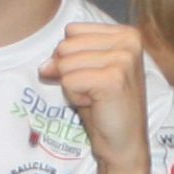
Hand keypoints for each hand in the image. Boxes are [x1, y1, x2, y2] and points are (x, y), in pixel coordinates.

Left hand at [42, 21, 149, 172]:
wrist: (123, 143)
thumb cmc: (105, 106)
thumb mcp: (86, 71)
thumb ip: (67, 56)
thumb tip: (45, 65)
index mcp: (126, 33)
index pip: (72, 31)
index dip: (71, 57)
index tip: (93, 77)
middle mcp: (129, 41)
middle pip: (66, 45)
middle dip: (70, 72)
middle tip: (93, 90)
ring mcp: (124, 59)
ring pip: (65, 63)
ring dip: (73, 86)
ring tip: (94, 97)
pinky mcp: (113, 79)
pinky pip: (69, 81)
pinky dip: (74, 97)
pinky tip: (94, 104)